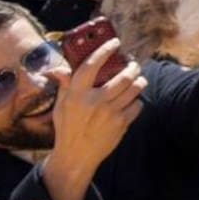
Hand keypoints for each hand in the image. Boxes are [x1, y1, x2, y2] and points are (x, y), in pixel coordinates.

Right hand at [42, 38, 145, 199]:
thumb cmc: (68, 128)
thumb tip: (59, 68)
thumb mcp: (61, 105)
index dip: (105, 50)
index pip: (91, 65)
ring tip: (138, 79)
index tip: (114, 43)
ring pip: (134, 89)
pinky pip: (137, 105)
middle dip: (132, 67)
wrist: (75, 157)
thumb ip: (65, 85)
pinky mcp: (120, 124)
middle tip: (133, 64)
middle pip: (123, 76)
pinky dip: (137, 101)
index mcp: (77, 94)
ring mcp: (109, 113)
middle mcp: (94, 101)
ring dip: (139, 81)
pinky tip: (132, 100)